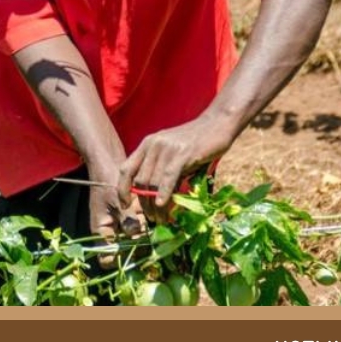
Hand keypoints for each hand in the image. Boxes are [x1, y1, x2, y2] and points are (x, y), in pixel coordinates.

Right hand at [86, 161, 145, 268]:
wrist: (110, 165)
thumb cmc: (107, 182)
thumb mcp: (115, 200)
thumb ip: (126, 218)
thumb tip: (136, 234)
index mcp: (102, 231)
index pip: (107, 259)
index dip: (118, 261)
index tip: (131, 254)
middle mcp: (114, 232)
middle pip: (126, 252)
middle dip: (138, 250)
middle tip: (149, 243)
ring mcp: (125, 225)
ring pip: (138, 241)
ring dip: (147, 238)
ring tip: (153, 227)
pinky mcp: (136, 217)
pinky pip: (145, 228)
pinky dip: (152, 227)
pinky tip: (159, 220)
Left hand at [118, 115, 233, 224]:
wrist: (218, 122)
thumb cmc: (196, 142)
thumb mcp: (172, 154)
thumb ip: (162, 171)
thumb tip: (156, 198)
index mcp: (147, 144)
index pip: (126, 169)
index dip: (122, 189)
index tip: (125, 205)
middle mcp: (153, 145)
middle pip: (140, 180)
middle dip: (144, 203)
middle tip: (153, 219)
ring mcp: (167, 148)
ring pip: (153, 182)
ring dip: (155, 205)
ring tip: (162, 219)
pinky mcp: (183, 153)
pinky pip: (168, 177)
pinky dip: (164, 193)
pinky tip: (164, 205)